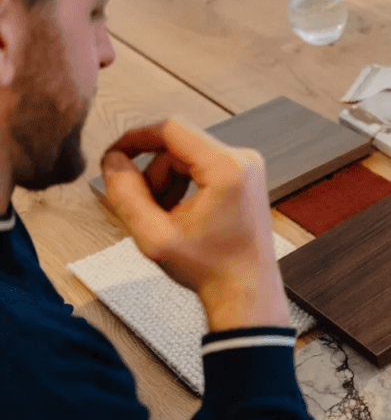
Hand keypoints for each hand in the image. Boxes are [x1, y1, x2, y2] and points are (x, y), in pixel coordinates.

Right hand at [100, 118, 289, 331]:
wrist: (246, 290)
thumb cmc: (209, 268)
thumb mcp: (154, 236)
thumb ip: (126, 194)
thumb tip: (112, 160)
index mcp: (227, 168)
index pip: (171, 129)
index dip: (135, 137)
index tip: (112, 154)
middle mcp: (243, 159)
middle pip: (177, 145)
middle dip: (152, 173)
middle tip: (144, 209)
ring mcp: (248, 166)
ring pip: (187, 156)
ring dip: (166, 181)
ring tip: (164, 217)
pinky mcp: (246, 176)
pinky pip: (202, 165)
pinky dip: (183, 185)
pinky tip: (180, 214)